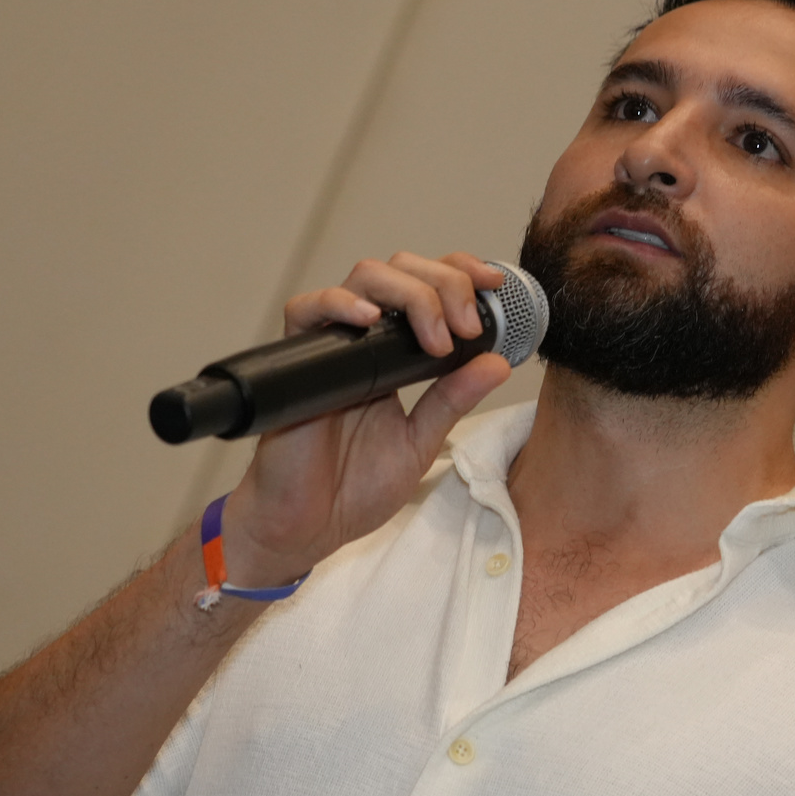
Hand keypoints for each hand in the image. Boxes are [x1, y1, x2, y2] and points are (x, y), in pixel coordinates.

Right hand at [218, 252, 512, 586]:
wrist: (310, 526)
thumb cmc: (356, 486)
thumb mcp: (421, 441)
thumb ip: (454, 399)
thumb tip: (498, 361)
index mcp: (398, 353)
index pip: (429, 285)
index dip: (460, 271)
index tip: (494, 285)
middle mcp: (366, 340)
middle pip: (403, 270)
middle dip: (445, 282)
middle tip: (466, 325)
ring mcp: (332, 346)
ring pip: (365, 277)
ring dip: (410, 292)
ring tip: (435, 335)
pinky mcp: (296, 361)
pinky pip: (306, 309)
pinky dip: (338, 304)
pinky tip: (369, 321)